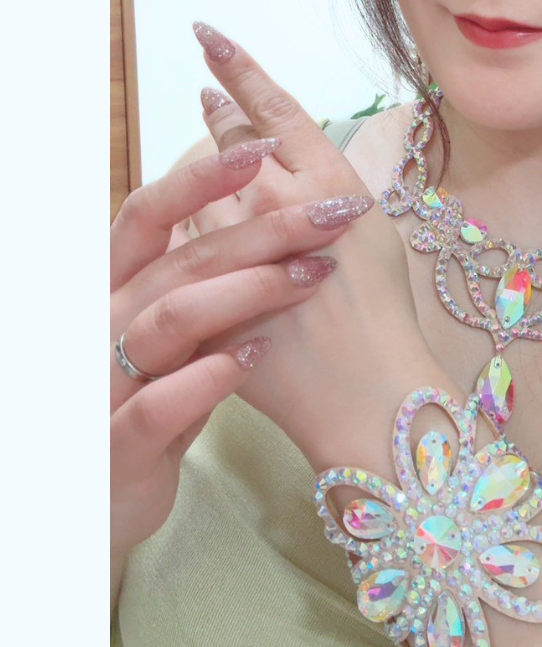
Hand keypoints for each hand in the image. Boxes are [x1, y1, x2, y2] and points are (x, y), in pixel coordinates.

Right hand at [110, 143, 367, 559]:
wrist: (103, 501)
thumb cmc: (152, 406)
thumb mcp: (175, 338)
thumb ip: (200, 283)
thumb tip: (261, 216)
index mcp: (117, 290)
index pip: (147, 215)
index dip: (200, 178)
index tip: (260, 145)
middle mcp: (106, 325)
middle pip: (180, 258)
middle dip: (261, 228)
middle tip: (332, 211)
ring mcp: (108, 383)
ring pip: (170, 318)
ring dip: (247, 290)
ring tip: (312, 273)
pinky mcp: (120, 444)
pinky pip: (160, 403)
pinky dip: (211, 375)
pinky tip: (256, 356)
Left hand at [185, 22, 423, 440]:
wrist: (368, 393)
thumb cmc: (385, 317)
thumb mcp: (375, 236)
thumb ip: (330, 196)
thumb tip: (298, 170)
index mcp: (329, 182)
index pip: (274, 108)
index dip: (239, 68)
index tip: (209, 37)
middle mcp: (280, 200)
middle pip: (232, 142)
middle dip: (217, 112)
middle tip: (205, 89)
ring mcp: (240, 244)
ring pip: (201, 192)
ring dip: (200, 176)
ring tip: (201, 165)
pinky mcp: (214, 288)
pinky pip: (188, 249)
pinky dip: (192, 235)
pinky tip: (193, 238)